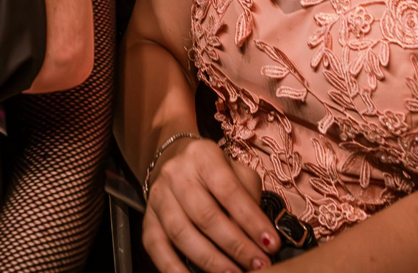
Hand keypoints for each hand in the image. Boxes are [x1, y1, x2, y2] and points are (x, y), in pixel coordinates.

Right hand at [142, 138, 275, 272]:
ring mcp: (158, 197)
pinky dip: (174, 268)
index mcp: (203, 157)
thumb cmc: (215, 173)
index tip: (271, 244)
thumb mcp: (237, 173)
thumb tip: (257, 238)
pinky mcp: (147, 219)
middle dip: (235, 245)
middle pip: (205, 215)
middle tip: (258, 264)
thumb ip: (248, 199)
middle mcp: (176, 174)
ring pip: (181, 233)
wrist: (176, 163)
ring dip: (210, 260)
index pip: (229, 191)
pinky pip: (156, 247)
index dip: (251, 220)